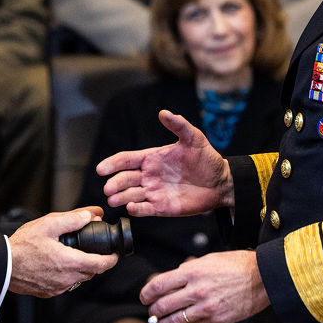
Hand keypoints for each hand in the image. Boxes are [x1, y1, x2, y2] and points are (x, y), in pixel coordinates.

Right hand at [9, 208, 118, 297]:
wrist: (2, 265)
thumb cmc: (22, 245)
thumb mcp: (48, 224)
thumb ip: (72, 219)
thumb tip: (90, 215)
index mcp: (70, 262)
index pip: (102, 265)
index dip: (112, 259)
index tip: (115, 254)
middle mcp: (67, 279)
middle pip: (92, 272)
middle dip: (96, 261)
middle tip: (92, 249)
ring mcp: (57, 288)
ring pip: (79, 279)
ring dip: (81, 269)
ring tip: (72, 255)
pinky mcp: (48, 292)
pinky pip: (65, 285)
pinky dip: (67, 275)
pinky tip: (57, 264)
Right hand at [99, 110, 231, 217]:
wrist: (220, 182)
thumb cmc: (206, 159)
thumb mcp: (194, 139)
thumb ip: (179, 126)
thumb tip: (164, 113)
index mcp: (152, 158)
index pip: (126, 160)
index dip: (113, 163)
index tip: (102, 169)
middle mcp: (149, 175)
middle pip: (125, 179)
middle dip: (115, 183)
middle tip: (109, 188)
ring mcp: (154, 192)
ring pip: (131, 195)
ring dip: (121, 197)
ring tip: (113, 200)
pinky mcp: (161, 207)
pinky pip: (145, 209)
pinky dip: (136, 210)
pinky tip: (131, 209)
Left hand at [140, 250, 268, 322]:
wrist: (263, 278)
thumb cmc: (238, 265)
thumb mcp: (209, 259)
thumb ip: (189, 270)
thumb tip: (174, 279)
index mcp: (192, 272)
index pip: (158, 285)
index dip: (146, 293)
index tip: (144, 297)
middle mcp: (196, 290)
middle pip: (162, 305)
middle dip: (153, 311)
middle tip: (151, 311)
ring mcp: (205, 307)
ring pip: (175, 321)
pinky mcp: (216, 320)